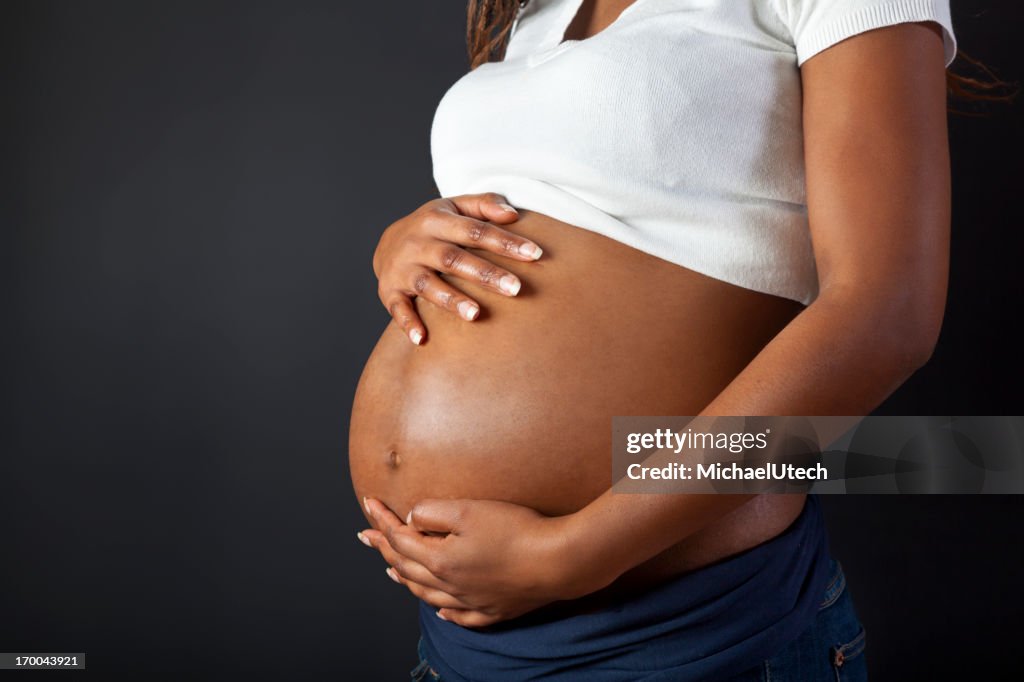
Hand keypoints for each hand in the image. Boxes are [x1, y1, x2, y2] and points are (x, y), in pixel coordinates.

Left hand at [357, 497, 613, 627]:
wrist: (558, 561)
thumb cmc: (517, 531)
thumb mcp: (469, 510)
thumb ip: (433, 512)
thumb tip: (412, 519)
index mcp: (440, 560)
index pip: (400, 538)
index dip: (382, 519)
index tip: (367, 502)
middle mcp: (450, 585)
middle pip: (407, 567)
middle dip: (384, 548)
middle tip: (367, 536)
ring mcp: (472, 600)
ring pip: (428, 594)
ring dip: (406, 580)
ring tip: (392, 571)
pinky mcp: (494, 609)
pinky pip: (460, 616)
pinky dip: (444, 610)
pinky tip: (441, 610)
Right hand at [373, 193, 543, 344]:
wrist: (387, 243)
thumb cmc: (435, 228)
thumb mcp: (455, 208)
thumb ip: (484, 205)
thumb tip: (513, 214)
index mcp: (437, 220)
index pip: (475, 230)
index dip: (505, 242)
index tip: (535, 254)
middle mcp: (418, 243)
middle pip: (454, 259)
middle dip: (485, 274)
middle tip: (516, 288)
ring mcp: (403, 268)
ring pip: (427, 284)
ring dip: (451, 300)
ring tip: (476, 315)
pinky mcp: (389, 291)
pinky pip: (398, 308)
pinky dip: (408, 324)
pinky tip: (423, 339)